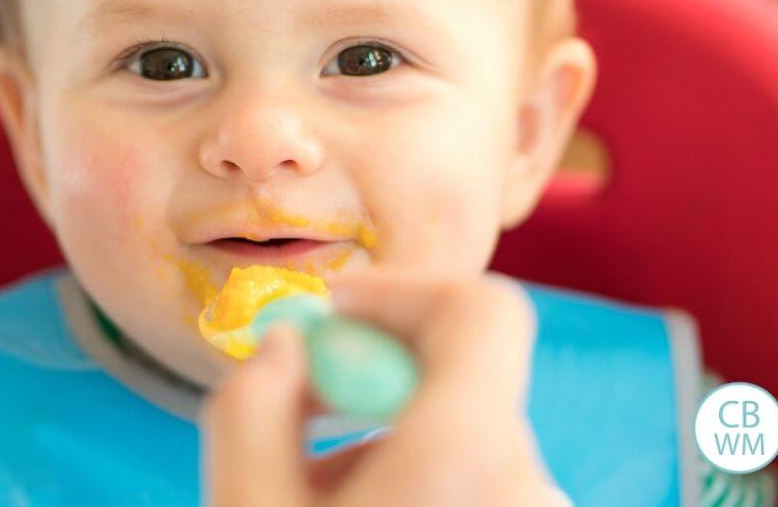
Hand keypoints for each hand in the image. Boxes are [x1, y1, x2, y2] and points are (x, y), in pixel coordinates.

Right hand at [202, 265, 570, 505]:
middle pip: (458, 364)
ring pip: (460, 421)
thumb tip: (287, 344)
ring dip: (381, 426)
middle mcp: (528, 483)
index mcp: (468, 463)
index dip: (400, 290)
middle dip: (369, 364)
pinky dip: (415, 467)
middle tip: (295, 405)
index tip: (328, 317)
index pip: (483, 309)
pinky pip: (478, 468)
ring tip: (312, 487)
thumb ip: (249, 410)